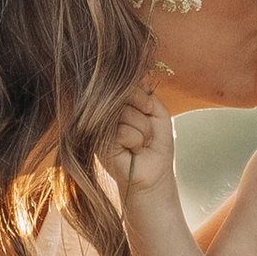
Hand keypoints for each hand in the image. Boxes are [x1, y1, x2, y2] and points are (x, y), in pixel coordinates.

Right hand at [109, 84, 177, 206]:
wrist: (155, 171)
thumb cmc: (156, 142)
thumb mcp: (157, 111)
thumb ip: (143, 94)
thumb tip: (128, 84)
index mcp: (118, 100)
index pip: (127, 84)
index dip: (143, 98)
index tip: (149, 112)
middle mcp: (106, 111)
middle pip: (126, 97)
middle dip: (145, 116)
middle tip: (146, 133)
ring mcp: (101, 125)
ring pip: (126, 114)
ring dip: (143, 131)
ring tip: (140, 143)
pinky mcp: (100, 141)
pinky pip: (123, 131)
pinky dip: (136, 141)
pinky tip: (133, 150)